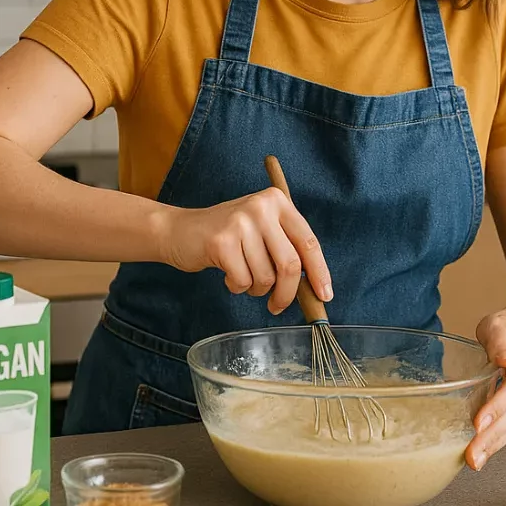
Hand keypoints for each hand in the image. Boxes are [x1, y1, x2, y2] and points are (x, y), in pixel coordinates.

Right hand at [160, 187, 332, 313]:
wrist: (180, 231)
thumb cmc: (227, 236)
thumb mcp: (261, 230)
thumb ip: (286, 248)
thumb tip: (315, 285)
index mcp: (277, 201)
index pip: (309, 241)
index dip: (319, 272)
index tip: (325, 295)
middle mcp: (261, 207)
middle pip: (290, 264)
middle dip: (287, 293)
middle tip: (278, 305)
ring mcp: (240, 223)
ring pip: (266, 277)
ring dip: (256, 288)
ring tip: (242, 275)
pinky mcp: (221, 242)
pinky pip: (242, 281)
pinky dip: (237, 287)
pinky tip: (227, 273)